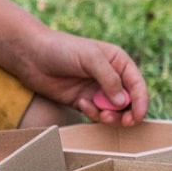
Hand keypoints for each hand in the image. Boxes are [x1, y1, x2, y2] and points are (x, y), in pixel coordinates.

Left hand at [13, 28, 148, 125]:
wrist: (31, 55)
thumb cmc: (62, 49)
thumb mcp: (90, 58)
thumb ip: (109, 79)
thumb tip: (123, 102)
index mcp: (118, 62)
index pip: (136, 85)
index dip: (141, 101)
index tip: (138, 116)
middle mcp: (110, 77)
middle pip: (127, 101)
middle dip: (126, 113)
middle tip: (120, 121)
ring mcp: (95, 90)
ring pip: (112, 111)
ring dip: (109, 116)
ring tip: (100, 114)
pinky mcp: (81, 101)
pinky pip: (94, 113)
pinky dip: (92, 113)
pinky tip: (81, 104)